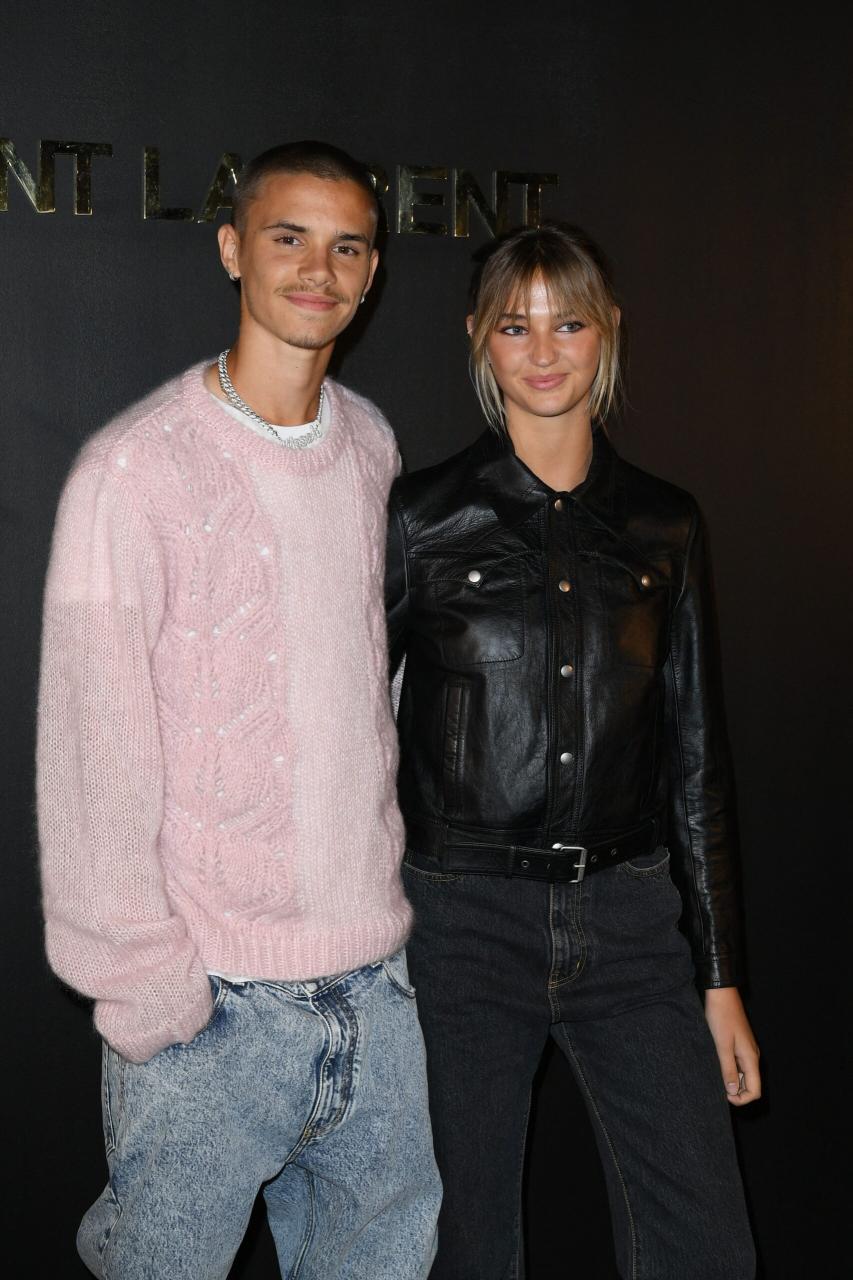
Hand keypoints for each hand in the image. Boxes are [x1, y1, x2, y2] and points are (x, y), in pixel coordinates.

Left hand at [703, 986, 760, 1106]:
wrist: (721, 993)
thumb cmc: (721, 1017)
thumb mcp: (722, 1045)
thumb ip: (728, 1069)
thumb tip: (732, 1091)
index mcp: (751, 1058)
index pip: (754, 1090)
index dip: (741, 1099)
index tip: (724, 1095)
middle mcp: (752, 1056)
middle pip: (749, 1084)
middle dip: (735, 1090)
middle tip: (716, 1086)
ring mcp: (745, 1049)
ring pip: (742, 1074)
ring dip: (731, 1079)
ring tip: (714, 1074)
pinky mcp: (738, 1043)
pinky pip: (737, 1063)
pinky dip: (729, 1068)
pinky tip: (716, 1063)